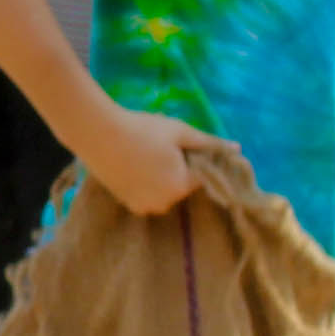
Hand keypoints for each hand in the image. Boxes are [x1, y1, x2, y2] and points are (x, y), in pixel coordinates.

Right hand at [67, 99, 232, 221]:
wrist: (96, 133)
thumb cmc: (142, 130)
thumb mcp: (180, 132)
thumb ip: (210, 144)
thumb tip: (238, 149)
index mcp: (180, 187)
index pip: (201, 177)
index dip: (196, 160)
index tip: (182, 146)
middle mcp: (164, 203)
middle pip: (182, 186)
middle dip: (179, 169)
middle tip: (164, 148)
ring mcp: (143, 205)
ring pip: (165, 191)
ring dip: (163, 177)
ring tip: (149, 154)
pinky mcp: (126, 203)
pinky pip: (148, 195)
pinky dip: (147, 183)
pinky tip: (137, 163)